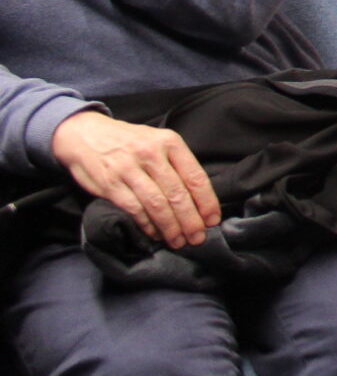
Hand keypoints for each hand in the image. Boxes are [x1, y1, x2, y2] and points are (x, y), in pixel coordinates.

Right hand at [51, 111, 219, 246]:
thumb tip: (197, 197)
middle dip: (191, 220)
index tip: (212, 220)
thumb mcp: (157, 141)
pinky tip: (155, 234)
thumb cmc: (128, 141)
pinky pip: (134, 209)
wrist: (85, 134)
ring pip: (157, 204)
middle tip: (197, 238)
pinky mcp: (110, 184)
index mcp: (169, 142)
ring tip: (178, 241)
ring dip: (170, 227)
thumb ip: (175, 163)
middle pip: (178, 194)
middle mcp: (151, 154)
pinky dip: (147, 225)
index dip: (206, 202)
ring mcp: (129, 169)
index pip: (195, 177)